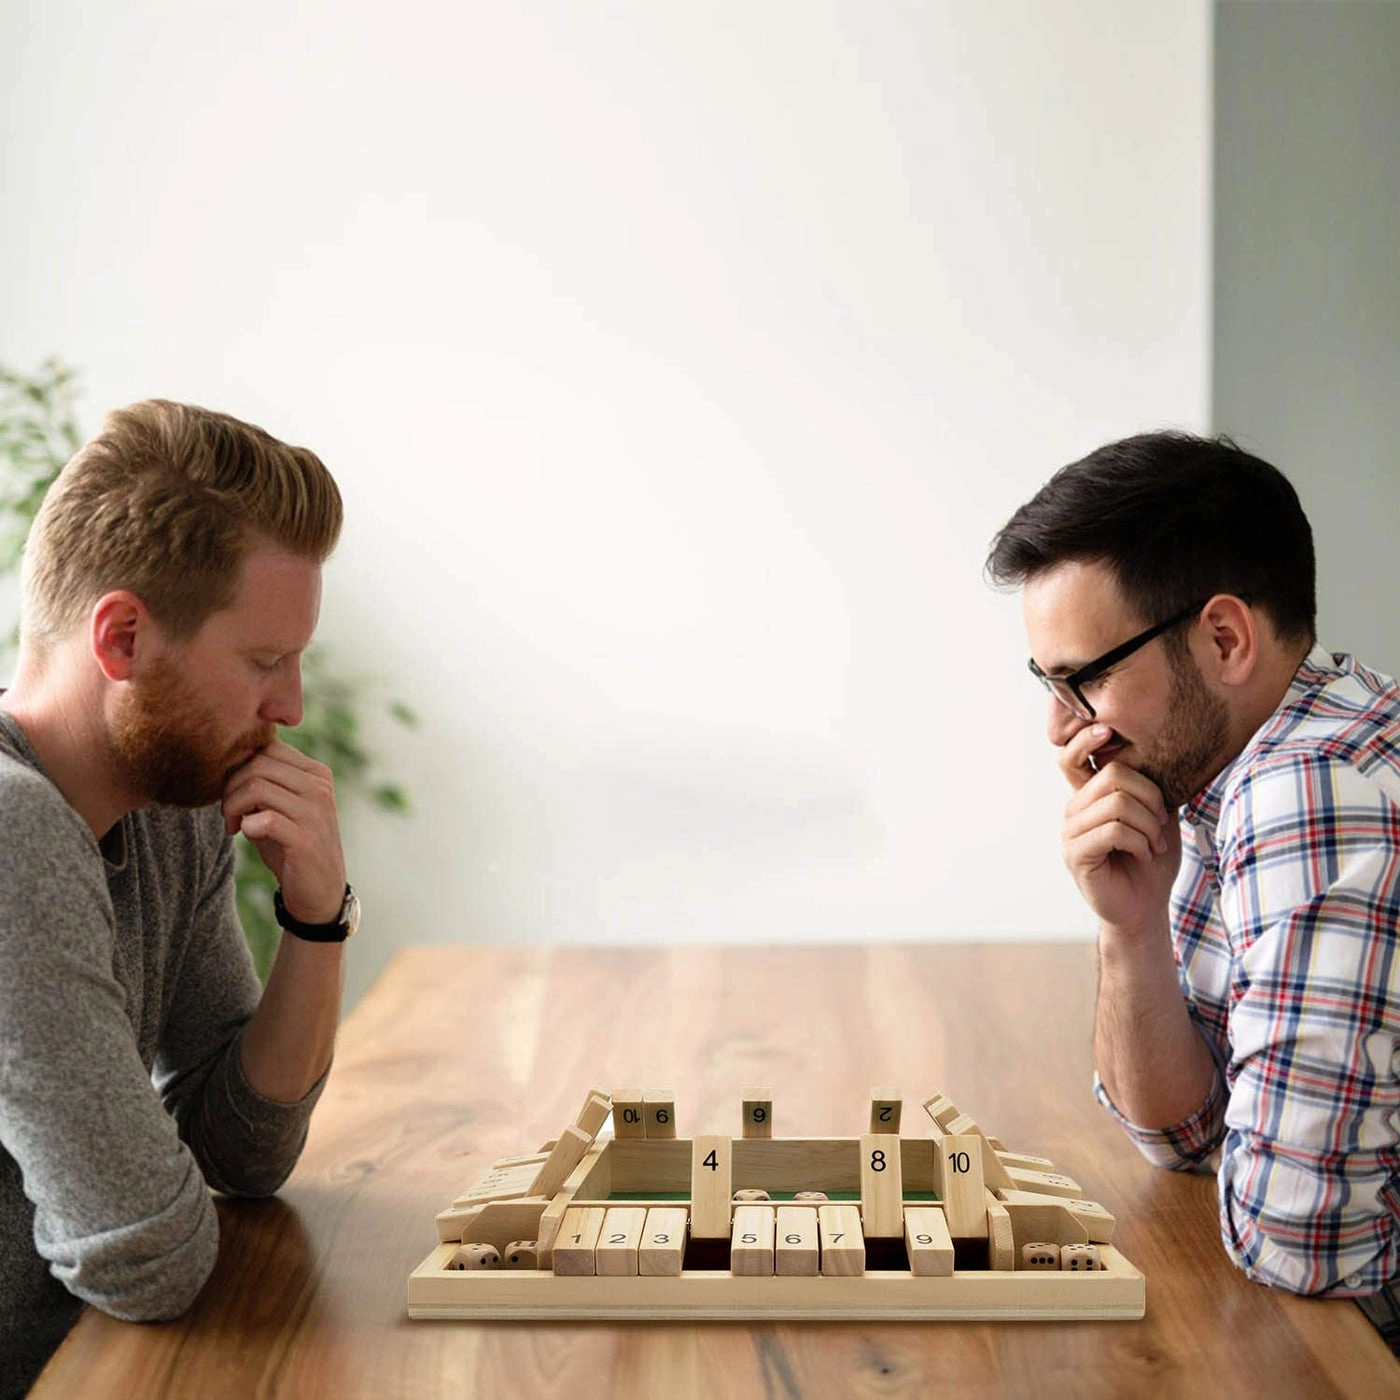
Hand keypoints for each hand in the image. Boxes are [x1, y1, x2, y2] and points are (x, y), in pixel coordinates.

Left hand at [222, 740, 346, 923]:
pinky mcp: (306, 839)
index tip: (232, 791)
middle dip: (230, 786)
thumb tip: (230, 756)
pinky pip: (264, 819)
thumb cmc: (292, 845)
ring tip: (233, 824)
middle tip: (227, 812)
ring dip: (232, 806)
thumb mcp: (281, 806)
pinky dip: (246, 826)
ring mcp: (316, 812)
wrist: (319, 891)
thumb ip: (264, 781)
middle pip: (258, 763)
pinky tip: (246, 834)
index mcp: (316, 773)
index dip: (239, 765)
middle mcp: (319, 787)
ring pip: (256, 787)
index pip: (268, 746)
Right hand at [1059, 723, 1180, 933]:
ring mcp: (1071, 832)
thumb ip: (1153, 787)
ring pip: (1117, 803)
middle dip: (1150, 798)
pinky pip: (1113, 831)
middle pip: (1112, 775)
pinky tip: (1144, 854)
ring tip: (1153, 844)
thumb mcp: (1158, 817)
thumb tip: (1166, 752)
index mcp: (1088, 797)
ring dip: (1148, 825)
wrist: (1145, 909)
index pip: (1071, 757)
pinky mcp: (1077, 854)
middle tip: (1160, 824)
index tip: (1106, 730)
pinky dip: (1139, 842)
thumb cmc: (1150, 862)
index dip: (1083, 739)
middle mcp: (1074, 810)